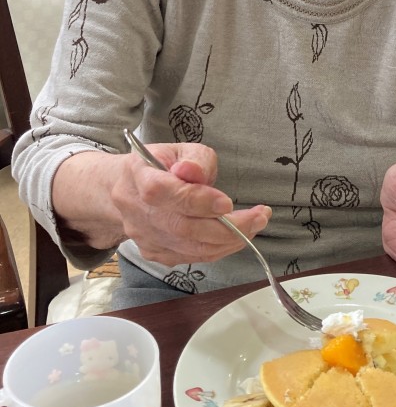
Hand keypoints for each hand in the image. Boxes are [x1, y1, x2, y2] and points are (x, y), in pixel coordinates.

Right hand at [111, 143, 271, 266]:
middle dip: (227, 227)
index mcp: (139, 176)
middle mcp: (137, 211)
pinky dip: (217, 250)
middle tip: (259, 218)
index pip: (164, 193)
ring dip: (229, 241)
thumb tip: (194, 172)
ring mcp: (145, 237)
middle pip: (183, 228)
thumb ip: (195, 159)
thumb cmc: (160, 165)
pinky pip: (190, 258)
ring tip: (254, 225)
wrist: (126, 189)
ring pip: (190, 249)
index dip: (197, 201)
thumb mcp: (179, 149)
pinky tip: (234, 236)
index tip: (227, 202)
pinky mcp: (154, 253)